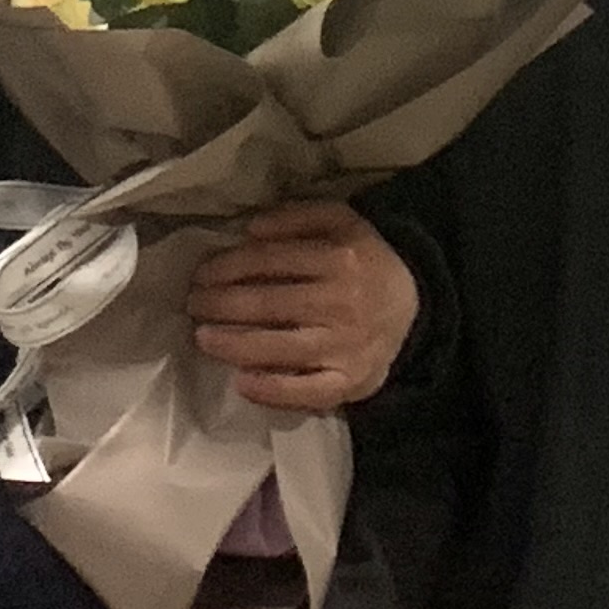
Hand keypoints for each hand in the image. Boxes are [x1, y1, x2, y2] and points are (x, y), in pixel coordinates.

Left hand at [187, 203, 419, 411]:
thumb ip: (298, 216)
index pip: (271, 261)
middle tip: (193, 305)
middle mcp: (341, 302)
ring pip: (281, 348)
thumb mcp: (342, 221)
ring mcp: (345, 346)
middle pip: (269, 304)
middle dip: (222, 304)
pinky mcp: (349, 381)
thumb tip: (250, 228)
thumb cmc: (365, 261)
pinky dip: (273, 391)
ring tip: (203, 338)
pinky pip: (307, 392)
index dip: (229, 266)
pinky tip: (242, 383)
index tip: (201, 273)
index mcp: (339, 258)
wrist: (415, 305)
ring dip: (235, 344)